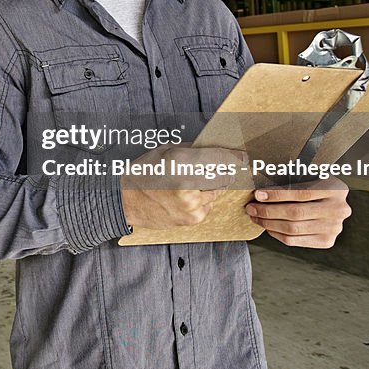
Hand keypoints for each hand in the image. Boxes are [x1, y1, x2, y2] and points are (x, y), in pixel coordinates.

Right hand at [121, 145, 243, 229]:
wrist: (124, 200)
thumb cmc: (143, 173)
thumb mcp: (165, 151)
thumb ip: (192, 150)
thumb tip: (216, 149)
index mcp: (182, 162)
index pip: (221, 158)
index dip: (235, 157)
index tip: (243, 156)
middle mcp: (189, 183)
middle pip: (224, 176)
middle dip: (222, 171)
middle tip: (213, 168)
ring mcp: (192, 203)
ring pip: (216, 192)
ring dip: (209, 186)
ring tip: (188, 184)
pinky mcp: (193, 218)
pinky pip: (208, 206)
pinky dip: (201, 200)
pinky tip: (184, 196)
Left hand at [245, 178, 350, 247]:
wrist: (332, 203)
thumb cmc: (313, 185)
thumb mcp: (308, 176)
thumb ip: (290, 177)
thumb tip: (259, 178)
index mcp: (335, 189)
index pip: (301, 193)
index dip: (277, 195)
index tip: (258, 194)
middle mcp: (338, 210)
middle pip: (296, 213)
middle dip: (268, 211)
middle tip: (251, 208)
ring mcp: (334, 228)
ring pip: (292, 229)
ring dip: (268, 224)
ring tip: (255, 216)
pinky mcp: (326, 241)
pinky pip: (294, 241)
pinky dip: (276, 234)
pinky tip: (267, 226)